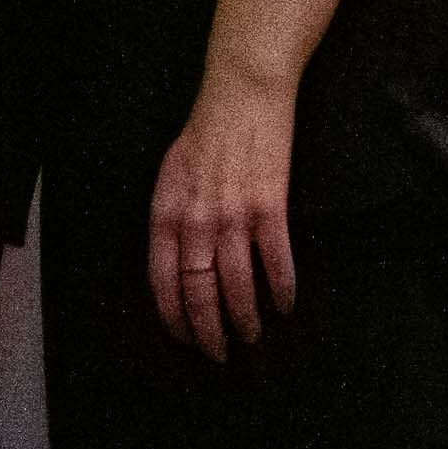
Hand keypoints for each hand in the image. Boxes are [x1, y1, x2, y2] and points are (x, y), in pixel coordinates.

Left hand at [148, 69, 302, 359]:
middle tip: (220, 354)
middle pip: (199, 292)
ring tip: (252, 335)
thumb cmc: (204, 135)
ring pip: (237, 285)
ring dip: (245, 319)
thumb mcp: (169, 176)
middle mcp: (196, 219)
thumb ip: (170, 220)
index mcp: (165, 213)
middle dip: (209, 331)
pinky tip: (285, 305)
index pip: (162, 281)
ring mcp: (234, 215)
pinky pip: (277, 261)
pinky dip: (282, 290)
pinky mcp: (270, 207)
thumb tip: (174, 266)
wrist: (242, 94)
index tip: (186, 339)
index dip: (174, 317)